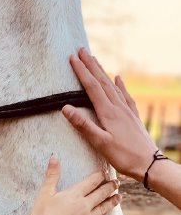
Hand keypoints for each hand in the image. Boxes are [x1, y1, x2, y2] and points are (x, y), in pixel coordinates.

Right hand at [28, 157, 120, 214]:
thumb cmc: (42, 214)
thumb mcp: (45, 192)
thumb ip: (52, 175)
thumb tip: (54, 158)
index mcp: (75, 195)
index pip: (91, 182)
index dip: (99, 176)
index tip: (105, 172)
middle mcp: (84, 206)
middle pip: (101, 194)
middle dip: (110, 187)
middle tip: (117, 182)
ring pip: (103, 209)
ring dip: (112, 202)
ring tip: (120, 197)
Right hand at [62, 48, 157, 180]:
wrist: (150, 163)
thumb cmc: (124, 156)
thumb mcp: (100, 143)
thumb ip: (83, 125)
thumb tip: (65, 108)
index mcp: (108, 112)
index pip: (91, 87)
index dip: (81, 71)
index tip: (72, 58)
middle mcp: (118, 107)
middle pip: (101, 81)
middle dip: (90, 65)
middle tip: (81, 50)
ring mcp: (127, 110)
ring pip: (112, 85)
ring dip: (102, 71)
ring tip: (94, 59)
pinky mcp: (132, 116)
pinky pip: (124, 95)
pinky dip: (119, 84)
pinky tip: (118, 78)